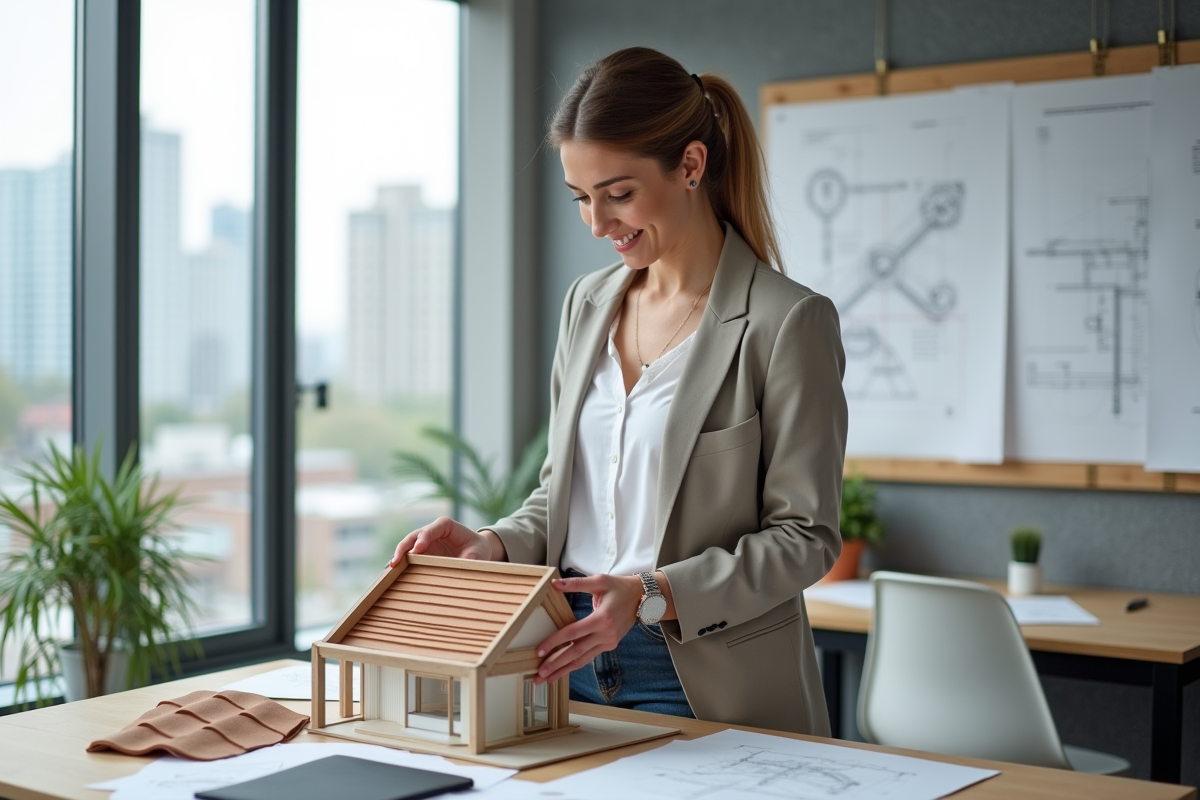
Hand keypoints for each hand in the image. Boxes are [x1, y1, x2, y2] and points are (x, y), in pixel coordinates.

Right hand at [387, 517, 504, 566]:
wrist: (476, 552)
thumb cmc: (477, 549)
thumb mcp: (478, 553)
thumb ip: (471, 559)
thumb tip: (463, 566)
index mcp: (446, 525)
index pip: (433, 528)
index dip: (424, 538)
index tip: (418, 550)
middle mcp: (432, 532)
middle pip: (415, 536)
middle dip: (405, 547)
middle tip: (397, 561)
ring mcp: (425, 542)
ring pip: (408, 545)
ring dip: (399, 555)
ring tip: (391, 568)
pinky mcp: (421, 553)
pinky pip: (408, 556)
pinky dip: (401, 563)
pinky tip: (393, 572)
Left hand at [532, 574, 643, 684]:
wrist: (643, 598)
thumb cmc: (620, 588)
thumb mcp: (599, 581)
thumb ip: (575, 584)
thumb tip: (554, 584)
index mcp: (601, 619)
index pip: (572, 634)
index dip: (554, 642)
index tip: (539, 651)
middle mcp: (605, 634)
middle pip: (575, 653)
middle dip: (556, 664)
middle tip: (539, 674)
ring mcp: (608, 642)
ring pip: (582, 660)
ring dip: (563, 670)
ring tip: (547, 678)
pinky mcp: (609, 645)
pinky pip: (589, 657)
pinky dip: (575, 665)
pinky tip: (563, 670)